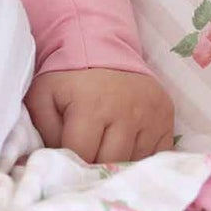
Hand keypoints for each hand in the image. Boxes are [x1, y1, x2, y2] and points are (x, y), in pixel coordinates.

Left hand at [25, 68, 174, 163]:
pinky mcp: (167, 120)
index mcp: (92, 105)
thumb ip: (43, 129)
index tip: (66, 156)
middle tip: (86, 155)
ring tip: (105, 147)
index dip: (70, 160)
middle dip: (94, 164)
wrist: (102, 47)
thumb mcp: (43, 95)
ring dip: (118, 162)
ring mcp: (151, 117)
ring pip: (134, 163)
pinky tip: (126, 145)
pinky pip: (156, 156)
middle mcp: (126, 112)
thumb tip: (55, 162)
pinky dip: (140, 158)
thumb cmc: (68, 77)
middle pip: (110, 163)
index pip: (82, 155)